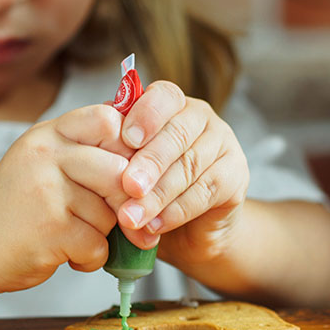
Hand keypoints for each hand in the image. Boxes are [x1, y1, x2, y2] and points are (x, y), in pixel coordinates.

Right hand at [0, 104, 132, 293]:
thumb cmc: (13, 207)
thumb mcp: (40, 162)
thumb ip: (82, 151)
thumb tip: (143, 154)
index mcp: (49, 135)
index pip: (107, 120)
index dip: (128, 149)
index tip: (124, 175)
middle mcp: (47, 156)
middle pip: (120, 172)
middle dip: (125, 203)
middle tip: (119, 220)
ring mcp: (46, 192)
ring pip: (111, 214)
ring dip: (102, 236)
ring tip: (75, 238)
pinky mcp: (49, 231)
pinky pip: (97, 245)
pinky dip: (90, 259)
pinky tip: (68, 255)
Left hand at [115, 81, 249, 264]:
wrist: (185, 232)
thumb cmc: (144, 192)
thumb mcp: (123, 169)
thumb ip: (114, 153)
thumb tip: (92, 142)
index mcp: (170, 105)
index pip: (163, 96)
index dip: (146, 115)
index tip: (126, 138)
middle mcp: (200, 118)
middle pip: (177, 133)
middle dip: (150, 162)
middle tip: (128, 186)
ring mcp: (223, 145)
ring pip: (191, 165)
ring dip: (158, 194)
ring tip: (132, 217)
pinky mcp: (237, 177)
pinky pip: (206, 191)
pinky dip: (176, 211)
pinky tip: (154, 226)